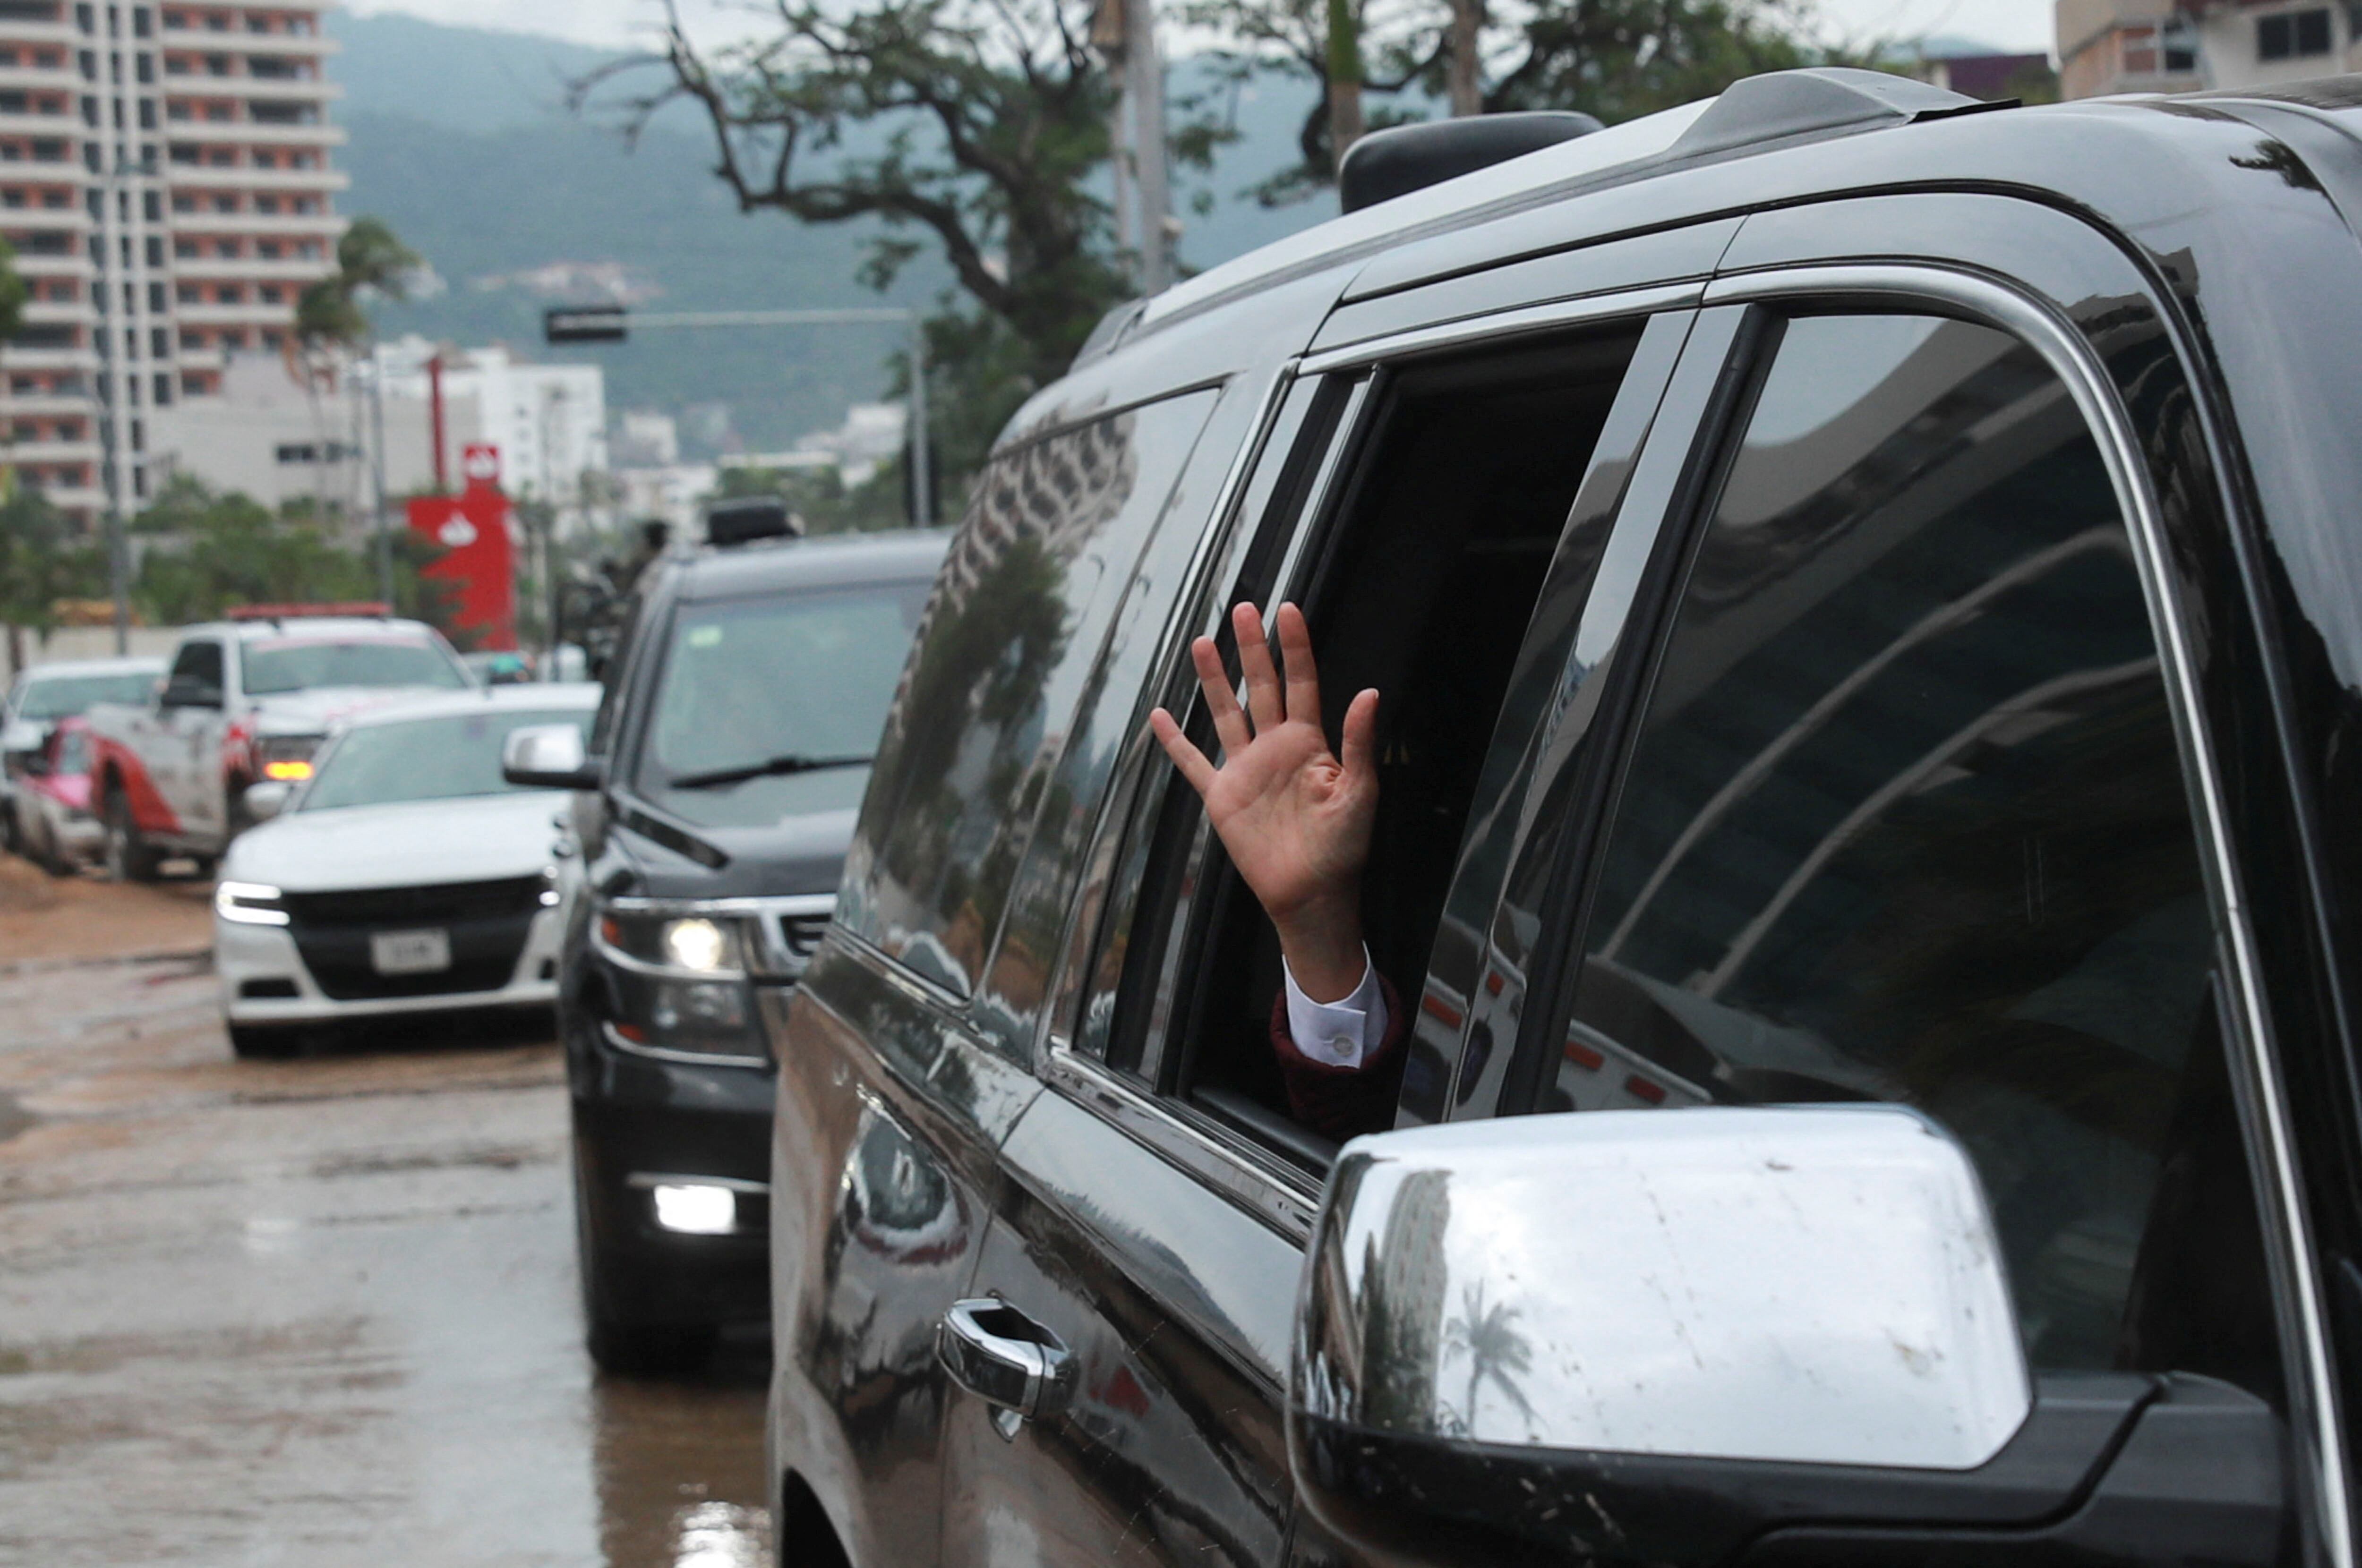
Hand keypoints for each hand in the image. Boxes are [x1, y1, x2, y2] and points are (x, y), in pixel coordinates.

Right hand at [1149, 602, 1378, 1002]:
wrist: (1310, 894)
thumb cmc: (1343, 848)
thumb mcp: (1361, 793)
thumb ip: (1359, 743)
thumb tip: (1370, 692)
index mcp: (1310, 743)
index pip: (1302, 682)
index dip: (1295, 647)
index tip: (1287, 610)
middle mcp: (1275, 748)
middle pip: (1261, 686)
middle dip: (1251, 648)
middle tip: (1241, 608)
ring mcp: (1246, 770)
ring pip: (1226, 714)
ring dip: (1213, 680)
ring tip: (1200, 643)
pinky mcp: (1222, 797)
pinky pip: (1194, 764)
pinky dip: (1175, 743)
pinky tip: (1159, 717)